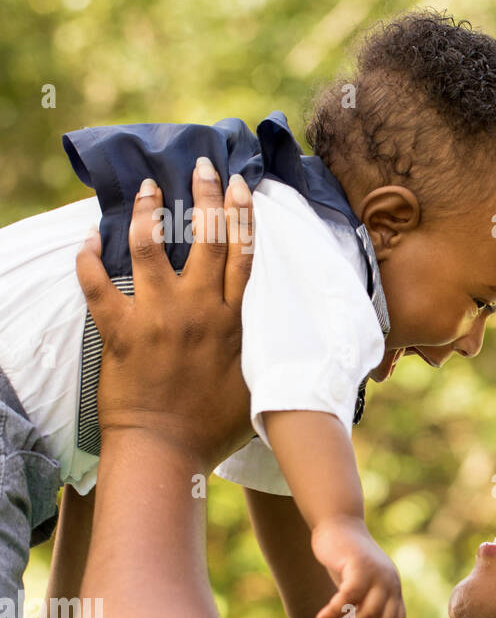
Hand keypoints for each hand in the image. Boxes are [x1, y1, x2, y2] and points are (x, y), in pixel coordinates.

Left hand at [76, 160, 256, 471]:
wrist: (166, 451)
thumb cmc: (216, 430)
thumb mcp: (259, 386)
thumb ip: (267, 353)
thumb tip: (286, 338)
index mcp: (236, 321)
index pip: (244, 255)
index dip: (244, 216)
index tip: (242, 185)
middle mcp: (199, 311)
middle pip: (205, 239)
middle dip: (206, 196)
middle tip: (202, 166)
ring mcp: (157, 319)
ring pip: (151, 249)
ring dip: (150, 213)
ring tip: (147, 188)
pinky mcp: (119, 333)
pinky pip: (97, 287)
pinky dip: (89, 262)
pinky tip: (88, 240)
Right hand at [311, 515, 405, 617]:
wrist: (339, 526)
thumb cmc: (346, 561)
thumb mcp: (361, 584)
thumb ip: (365, 605)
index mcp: (392, 589)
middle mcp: (390, 582)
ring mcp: (377, 574)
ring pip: (369, 613)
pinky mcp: (359, 565)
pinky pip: (349, 597)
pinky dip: (334, 612)